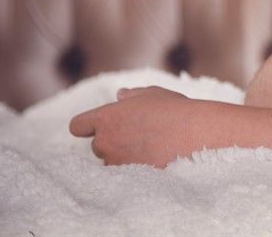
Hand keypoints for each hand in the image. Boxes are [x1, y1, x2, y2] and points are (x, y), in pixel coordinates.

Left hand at [68, 86, 204, 167]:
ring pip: (111, 160)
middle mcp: (105, 141)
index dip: (87, 125)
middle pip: (97, 144)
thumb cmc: (174, 109)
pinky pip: (125, 174)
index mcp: (105, 117)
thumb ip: (131, 96)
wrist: (194, 134)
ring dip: (123, 155)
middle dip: (113, 140)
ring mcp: (115, 162)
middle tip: (139, 133)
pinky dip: (134, 168)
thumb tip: (120, 96)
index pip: (77, 126)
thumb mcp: (152, 94)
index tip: (100, 125)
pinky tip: (153, 158)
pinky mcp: (128, 177)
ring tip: (149, 147)